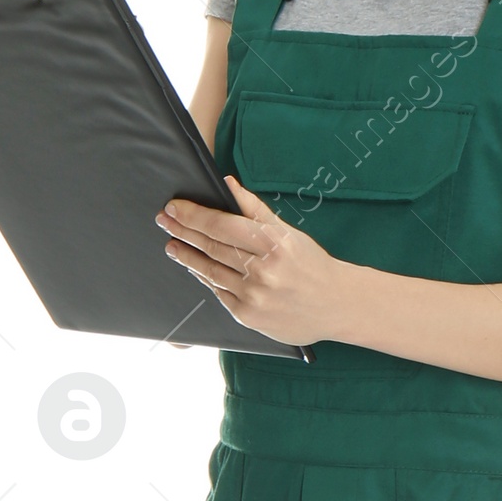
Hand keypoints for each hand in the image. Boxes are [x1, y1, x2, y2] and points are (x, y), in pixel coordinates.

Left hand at [155, 178, 346, 347]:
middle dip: (183, 232)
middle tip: (165, 220)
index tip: (175, 207)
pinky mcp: (249, 316)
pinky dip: (205, 278)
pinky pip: (219, 293)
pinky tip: (195, 267)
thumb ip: (255, 209)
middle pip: (211, 247)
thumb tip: (227, 183)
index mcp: (273, 244)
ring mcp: (254, 296)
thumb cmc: (311, 264)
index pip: (222, 225)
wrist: (336, 304)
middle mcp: (262, 271)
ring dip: (187, 256)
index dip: (193, 215)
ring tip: (173, 245)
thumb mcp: (288, 232)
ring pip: (210, 271)